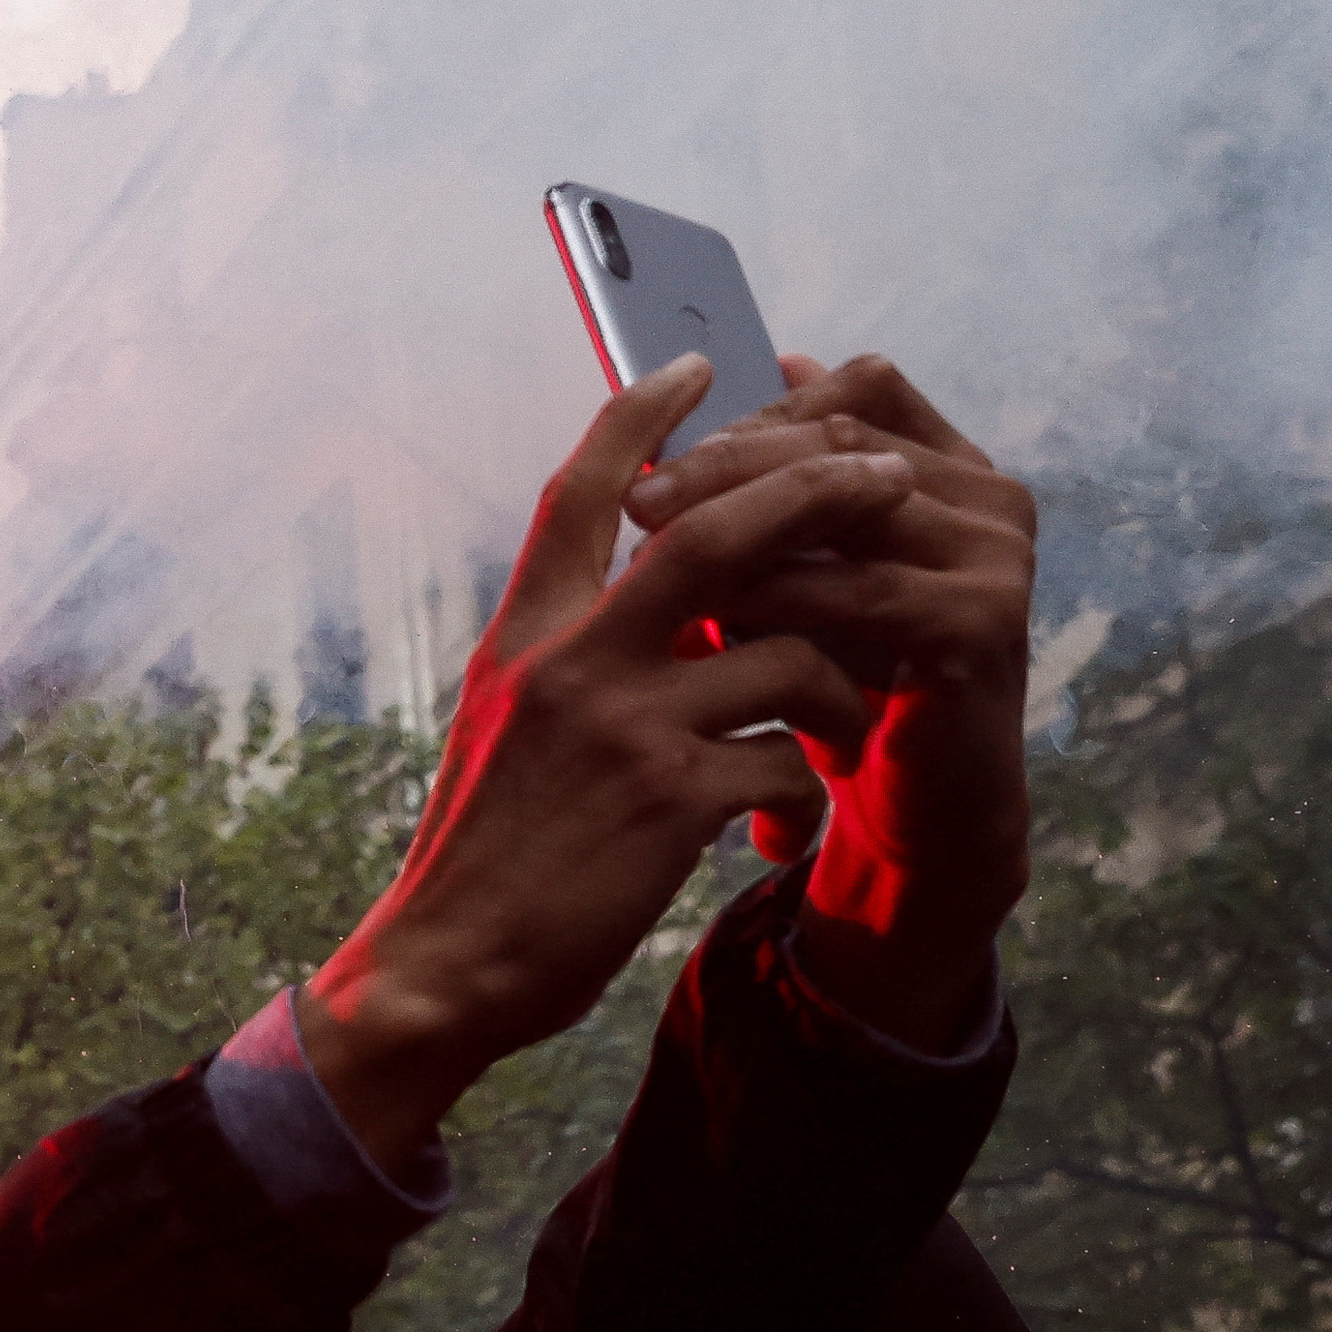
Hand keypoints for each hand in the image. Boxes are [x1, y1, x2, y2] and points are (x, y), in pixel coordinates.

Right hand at [298, 358, 910, 1168]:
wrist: (445, 968)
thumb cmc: (483, 852)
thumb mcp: (500, 721)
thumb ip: (565, 648)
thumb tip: (639, 581)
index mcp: (526, 633)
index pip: (586, 490)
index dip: (644, 417)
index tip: (699, 363)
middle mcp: (571, 660)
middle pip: (718, 530)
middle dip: (818, 492)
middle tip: (886, 477)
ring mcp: (622, 727)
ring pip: (784, 650)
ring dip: (838, 683)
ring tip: (846, 724)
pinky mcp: (668, 801)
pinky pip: (785, 760)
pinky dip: (802, 791)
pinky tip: (782, 828)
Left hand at [620, 351, 1038, 1045]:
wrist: (912, 812)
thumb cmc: (842, 688)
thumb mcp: (799, 575)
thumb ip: (778, 492)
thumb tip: (762, 369)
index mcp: (951, 470)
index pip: (859, 389)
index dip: (761, 411)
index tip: (668, 449)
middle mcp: (990, 497)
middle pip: (845, 437)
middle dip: (730, 462)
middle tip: (641, 498)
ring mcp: (998, 555)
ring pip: (848, 505)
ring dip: (740, 522)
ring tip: (651, 551)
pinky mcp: (983, 623)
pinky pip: (863, 590)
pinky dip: (780, 594)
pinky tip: (707, 613)